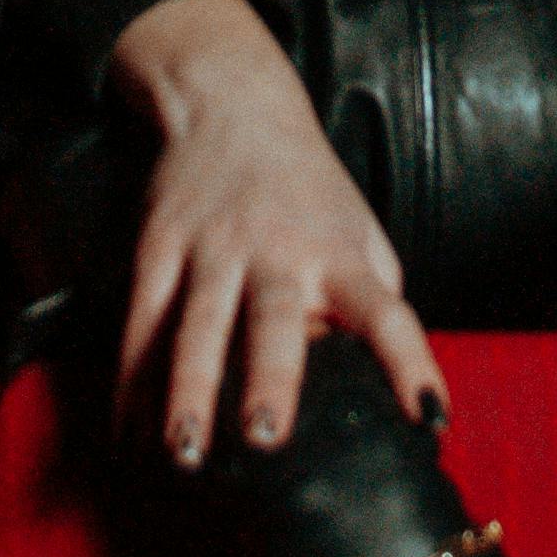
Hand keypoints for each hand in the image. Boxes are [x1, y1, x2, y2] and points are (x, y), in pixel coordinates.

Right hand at [111, 0, 444, 462]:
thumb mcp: (360, 230)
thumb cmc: (309, 190)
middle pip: (276, 318)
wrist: (234, 105)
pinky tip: (127, 435)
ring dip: (188, 391)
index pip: (387, 312)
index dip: (411, 363)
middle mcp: (279, 251)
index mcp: (340, 254)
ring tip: (183, 452)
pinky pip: (141, 321)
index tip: (429, 415)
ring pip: (198, 324)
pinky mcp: (160, 245)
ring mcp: (213, 247)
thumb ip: (375, 297)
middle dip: (270, 378)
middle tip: (264, 438)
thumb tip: (382, 381)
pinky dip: (131, 382)